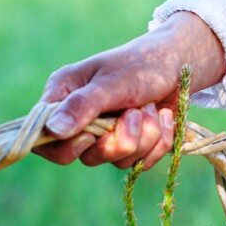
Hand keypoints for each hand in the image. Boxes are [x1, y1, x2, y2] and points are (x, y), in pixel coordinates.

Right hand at [35, 11, 225, 169]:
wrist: (182, 63)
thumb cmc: (141, 63)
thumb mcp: (112, 82)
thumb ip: (83, 106)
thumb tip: (53, 130)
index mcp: (63, 97)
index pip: (44, 139)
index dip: (66, 147)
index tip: (91, 135)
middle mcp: (81, 119)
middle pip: (86, 157)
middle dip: (119, 139)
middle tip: (134, 112)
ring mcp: (107, 135)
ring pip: (117, 160)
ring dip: (144, 136)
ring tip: (150, 107)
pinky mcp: (132, 145)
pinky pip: (141, 162)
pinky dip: (159, 142)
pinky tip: (164, 117)